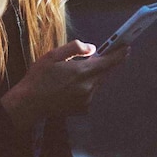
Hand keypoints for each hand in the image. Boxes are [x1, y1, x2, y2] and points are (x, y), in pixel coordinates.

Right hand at [0, 39, 128, 129]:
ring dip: (93, 75)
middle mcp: (88, 87)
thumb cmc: (39, 77)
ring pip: (97, 83)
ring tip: (74, 72)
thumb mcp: (53, 55)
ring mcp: (86, 99)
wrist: (30, 103)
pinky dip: (86, 87)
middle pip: (105, 72)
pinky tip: (69, 86)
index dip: (119, 54)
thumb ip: (75, 49)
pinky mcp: (83, 108)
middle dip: (105, 63)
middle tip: (102, 55)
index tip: (127, 47)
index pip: (108, 62)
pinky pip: (90, 93)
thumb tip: (92, 48)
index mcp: (81, 71)